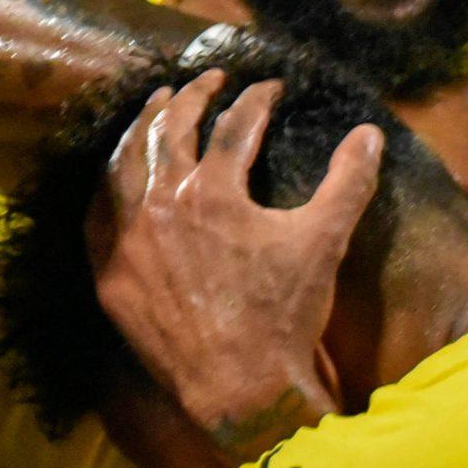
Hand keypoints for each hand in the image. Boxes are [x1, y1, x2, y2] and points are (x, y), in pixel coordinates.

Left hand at [92, 71, 380, 464]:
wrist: (241, 388)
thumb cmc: (284, 315)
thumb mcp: (323, 242)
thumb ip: (347, 182)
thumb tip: (370, 132)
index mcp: (213, 191)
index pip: (234, 126)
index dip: (257, 99)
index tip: (271, 87)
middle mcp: (161, 206)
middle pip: (170, 131)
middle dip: (191, 96)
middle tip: (208, 80)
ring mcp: (128, 241)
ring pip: (124, 164)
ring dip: (141, 126)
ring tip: (155, 105)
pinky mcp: (110, 276)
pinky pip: (98, 216)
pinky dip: (108, 186)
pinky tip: (116, 174)